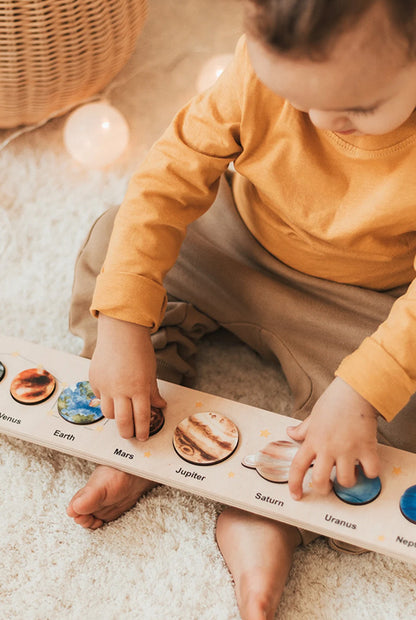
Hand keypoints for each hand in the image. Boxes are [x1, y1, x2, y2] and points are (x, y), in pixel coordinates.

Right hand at [89, 314, 165, 439]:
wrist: (121, 332)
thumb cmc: (140, 351)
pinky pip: (99, 397)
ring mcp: (106, 386)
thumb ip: (153, 392)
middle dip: (127, 433)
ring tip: (122, 414)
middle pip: (122, 422)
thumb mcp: (151, 372)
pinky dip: (106, 399)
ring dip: (116, 417)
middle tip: (130, 435)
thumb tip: (160, 406)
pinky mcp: (94, 380)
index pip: (142, 417)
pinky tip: (112, 393)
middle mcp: (121, 390)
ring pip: (108, 413)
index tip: (143, 437)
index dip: (143, 430)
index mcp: (139, 388)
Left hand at [287, 377, 379, 499]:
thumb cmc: (334, 402)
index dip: (295, 484)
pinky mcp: (366, 448)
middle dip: (324, 489)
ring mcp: (347, 450)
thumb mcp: (313, 416)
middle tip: (329, 486)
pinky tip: (367, 466)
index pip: (297, 467)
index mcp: (313, 441)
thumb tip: (290, 432)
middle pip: (320, 480)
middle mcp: (328, 448)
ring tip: (351, 473)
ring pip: (346, 481)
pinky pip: (370, 471)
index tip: (296, 495)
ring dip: (348, 482)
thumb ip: (303, 429)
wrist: (355, 392)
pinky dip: (370, 473)